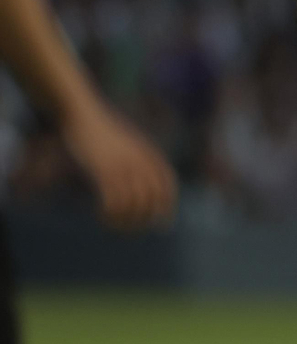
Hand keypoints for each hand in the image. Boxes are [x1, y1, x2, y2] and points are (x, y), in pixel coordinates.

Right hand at [60, 102, 176, 230]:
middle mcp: (140, 162)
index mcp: (150, 155)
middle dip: (144, 220)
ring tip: (112, 224)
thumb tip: (145, 182)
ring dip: (125, 221)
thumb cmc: (104, 132)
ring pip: (134, 204)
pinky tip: (102, 215)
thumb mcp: (130, 144)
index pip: (167, 186)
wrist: (83, 114)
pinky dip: (111, 214)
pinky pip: (114, 200)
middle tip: (130, 229)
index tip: (161, 225)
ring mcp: (123, 166)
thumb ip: (140, 160)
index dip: (167, 208)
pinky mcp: (103, 170)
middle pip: (153, 199)